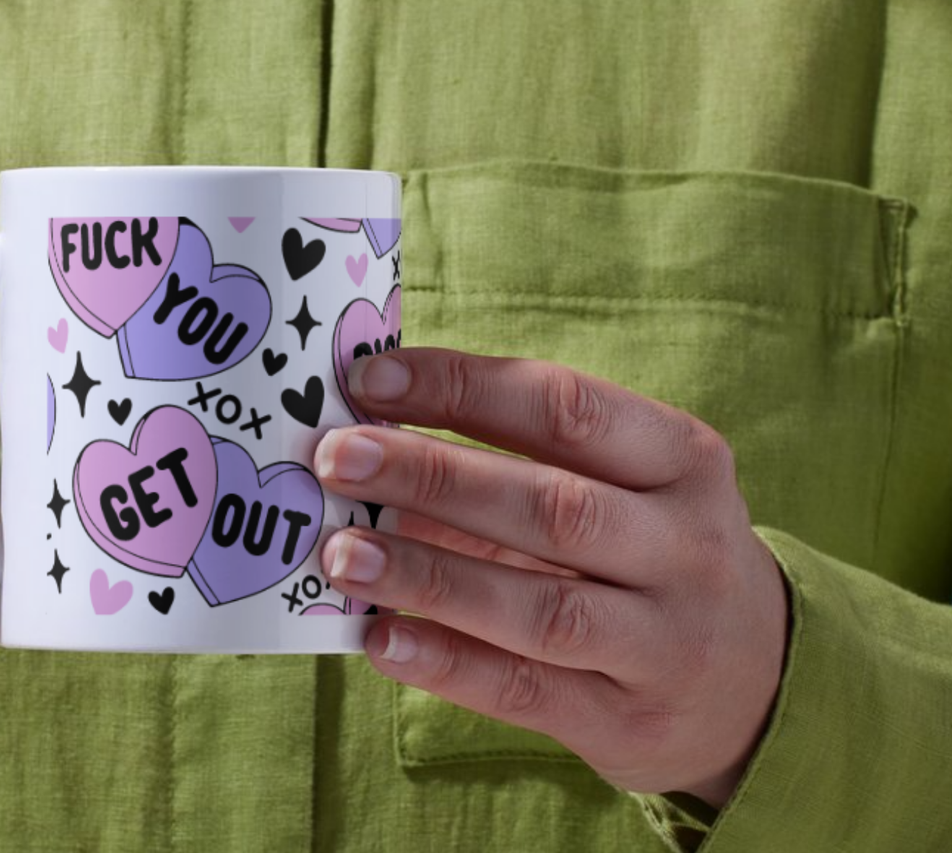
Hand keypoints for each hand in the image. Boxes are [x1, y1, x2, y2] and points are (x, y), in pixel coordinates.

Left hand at [314, 349, 788, 807]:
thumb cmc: (649, 544)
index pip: (563, 406)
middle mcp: (685, 547)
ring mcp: (665, 642)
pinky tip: (379, 638)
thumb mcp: (627, 480)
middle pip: (549, 505)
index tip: (372, 377)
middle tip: (339, 457)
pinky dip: (446, 664)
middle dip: (432, 476)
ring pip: (538, 606)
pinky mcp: (630, 721)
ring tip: (342, 554)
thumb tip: (380, 425)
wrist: (760, 678)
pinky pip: (525, 689)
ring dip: (429, 575)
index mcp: (681, 458)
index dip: (462, 387)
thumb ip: (522, 451)